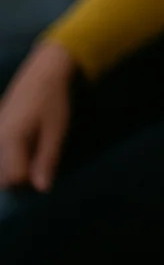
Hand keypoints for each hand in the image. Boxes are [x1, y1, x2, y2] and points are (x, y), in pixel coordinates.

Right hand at [0, 40, 75, 191]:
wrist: (42, 74)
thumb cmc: (53, 102)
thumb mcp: (57, 131)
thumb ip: (47, 159)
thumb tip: (42, 190)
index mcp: (11, 139)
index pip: (12, 179)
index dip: (30, 180)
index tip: (43, 171)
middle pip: (0, 177)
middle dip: (18, 179)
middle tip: (37, 165)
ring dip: (12, 170)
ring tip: (29, 157)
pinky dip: (7, 159)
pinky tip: (21, 150)